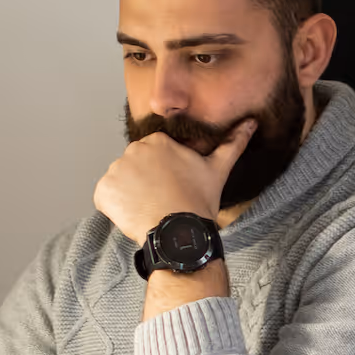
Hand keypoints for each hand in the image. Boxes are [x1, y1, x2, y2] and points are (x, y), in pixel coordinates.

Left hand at [93, 120, 256, 241]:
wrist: (179, 231)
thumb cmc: (198, 200)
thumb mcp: (218, 169)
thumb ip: (232, 143)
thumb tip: (251, 123)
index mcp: (157, 141)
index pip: (154, 156)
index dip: (163, 174)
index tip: (173, 187)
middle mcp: (132, 150)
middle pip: (136, 167)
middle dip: (145, 182)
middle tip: (163, 200)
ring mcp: (115, 171)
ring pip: (121, 183)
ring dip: (131, 195)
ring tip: (150, 209)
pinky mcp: (103, 192)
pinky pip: (107, 198)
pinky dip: (117, 208)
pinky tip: (135, 215)